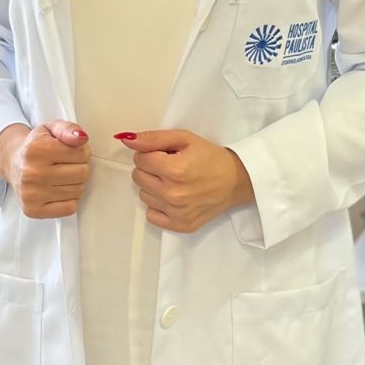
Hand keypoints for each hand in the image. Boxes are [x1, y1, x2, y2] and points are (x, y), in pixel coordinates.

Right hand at [5, 121, 91, 219]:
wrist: (14, 164)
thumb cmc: (36, 147)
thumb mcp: (51, 129)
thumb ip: (68, 129)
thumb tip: (81, 138)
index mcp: (36, 149)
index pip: (82, 153)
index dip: (82, 151)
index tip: (71, 151)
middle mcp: (31, 173)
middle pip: (82, 173)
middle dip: (80, 167)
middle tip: (66, 164)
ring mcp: (31, 194)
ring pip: (78, 191)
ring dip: (75, 183)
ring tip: (61, 176)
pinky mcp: (33, 210)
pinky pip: (70, 208)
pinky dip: (69, 199)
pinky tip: (58, 190)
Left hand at [114, 128, 253, 233]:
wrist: (237, 181)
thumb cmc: (212, 158)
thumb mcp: (185, 139)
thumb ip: (153, 139)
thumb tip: (127, 140)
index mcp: (174, 170)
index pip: (139, 159)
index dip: (150, 153)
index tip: (165, 154)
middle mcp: (173, 194)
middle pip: (138, 177)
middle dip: (150, 168)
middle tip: (169, 166)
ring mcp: (176, 212)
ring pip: (143, 195)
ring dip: (153, 186)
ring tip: (173, 181)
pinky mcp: (180, 225)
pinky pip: (151, 215)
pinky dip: (158, 205)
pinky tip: (173, 197)